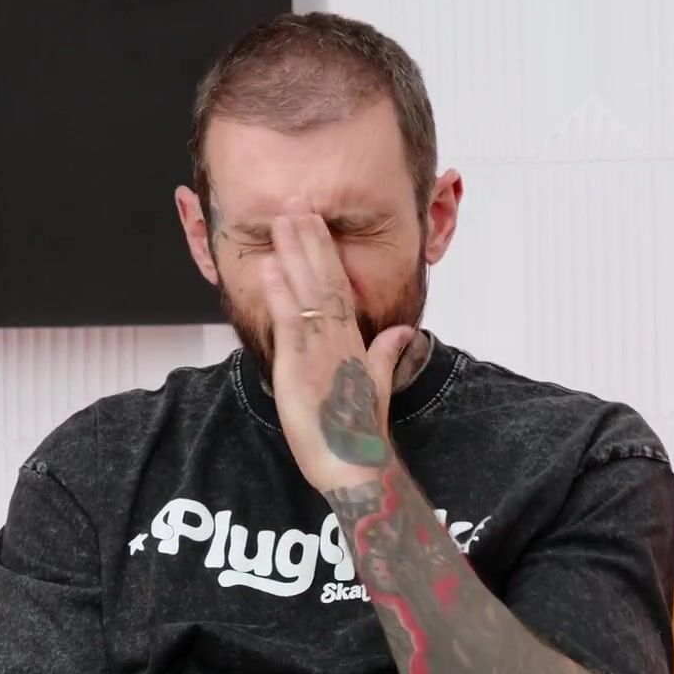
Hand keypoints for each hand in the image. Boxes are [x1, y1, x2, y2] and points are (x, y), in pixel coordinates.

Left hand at [259, 199, 418, 493]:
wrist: (356, 469)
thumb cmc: (360, 435)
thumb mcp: (375, 388)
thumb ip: (386, 355)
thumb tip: (403, 331)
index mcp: (355, 344)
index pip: (339, 288)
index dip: (325, 253)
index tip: (313, 223)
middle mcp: (340, 342)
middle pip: (326, 281)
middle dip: (310, 242)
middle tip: (297, 204)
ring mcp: (321, 354)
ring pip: (309, 294)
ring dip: (294, 256)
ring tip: (282, 221)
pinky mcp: (302, 370)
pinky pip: (291, 325)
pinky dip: (280, 295)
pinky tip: (270, 268)